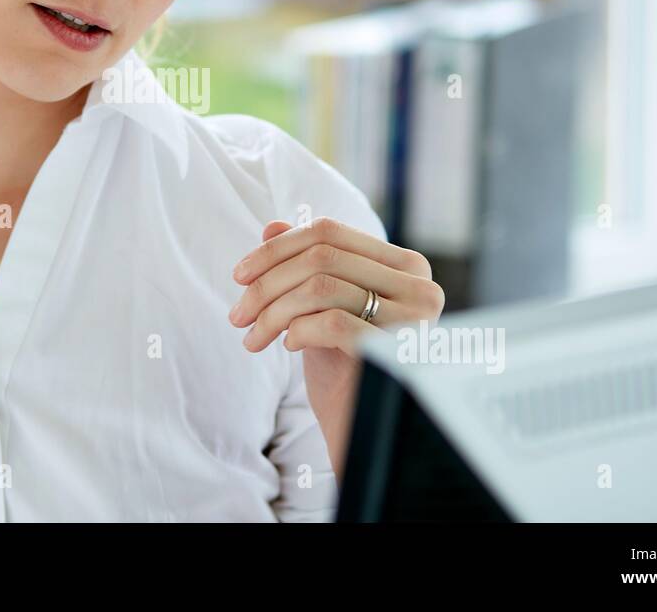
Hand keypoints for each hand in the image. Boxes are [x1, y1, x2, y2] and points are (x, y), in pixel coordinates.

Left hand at [227, 216, 443, 477]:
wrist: (365, 431)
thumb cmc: (343, 369)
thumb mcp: (320, 310)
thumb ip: (304, 265)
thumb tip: (271, 226)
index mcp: (404, 265)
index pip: (330, 233)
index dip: (277, 248)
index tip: (239, 275)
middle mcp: (419, 285)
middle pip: (322, 257)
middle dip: (267, 284)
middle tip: (237, 315)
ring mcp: (415, 317)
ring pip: (322, 286)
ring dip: (273, 312)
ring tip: (253, 338)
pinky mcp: (400, 350)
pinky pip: (332, 322)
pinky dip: (298, 330)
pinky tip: (289, 346)